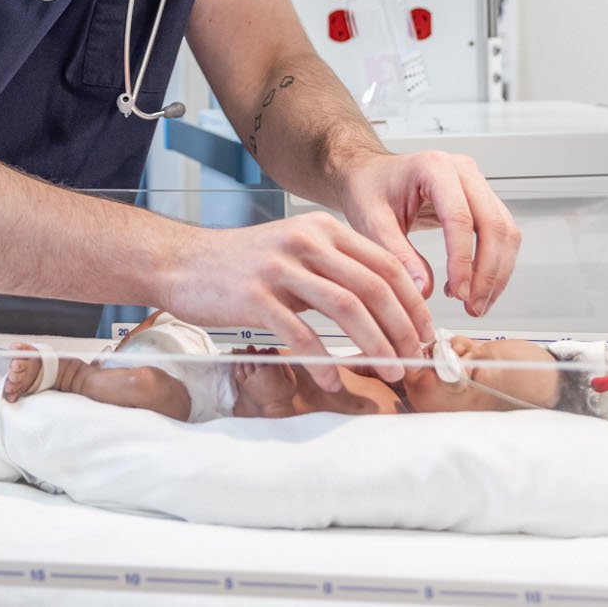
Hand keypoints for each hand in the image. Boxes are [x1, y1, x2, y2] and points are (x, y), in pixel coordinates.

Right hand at [160, 210, 430, 388]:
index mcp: (322, 229)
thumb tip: (386, 310)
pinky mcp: (255, 296)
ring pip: (347, 307)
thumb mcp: (295, 253)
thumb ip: (336, 271)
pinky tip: (334, 378)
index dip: (414, 302)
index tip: (426, 333)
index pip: (387, 264)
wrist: (181, 262)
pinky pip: (301, 332)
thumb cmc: (241, 265)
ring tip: (389, 371)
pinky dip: (324, 359)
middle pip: (374, 286)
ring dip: (376, 345)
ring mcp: (280, 267)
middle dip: (403, 328)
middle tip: (414, 359)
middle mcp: (305, 241)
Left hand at [332, 150, 521, 317]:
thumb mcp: (372, 222)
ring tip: (475, 304)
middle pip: (493, 225)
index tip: (458, 293)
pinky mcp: (482, 199)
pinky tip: (474, 287)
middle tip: (473, 307)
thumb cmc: (368, 189)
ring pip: (505, 231)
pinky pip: (501, 233)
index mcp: (433, 167)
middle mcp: (462, 170)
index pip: (459, 218)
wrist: (369, 174)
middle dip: (488, 273)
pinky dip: (495, 265)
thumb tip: (423, 290)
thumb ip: (398, 255)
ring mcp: (477, 183)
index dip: (463, 260)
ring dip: (496, 273)